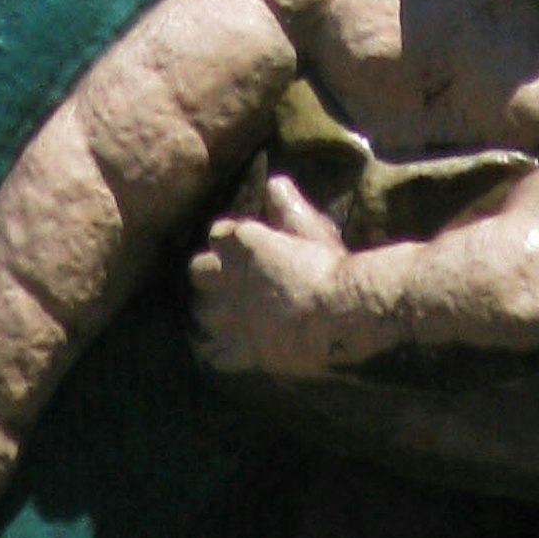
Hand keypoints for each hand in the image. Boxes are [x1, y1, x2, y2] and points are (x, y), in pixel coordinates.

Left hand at [186, 177, 362, 379]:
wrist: (341, 311)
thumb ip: (286, 205)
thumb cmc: (328, 264)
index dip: (229, 243)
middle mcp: (226, 276)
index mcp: (241, 241)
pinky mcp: (239, 349)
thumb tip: (273, 183)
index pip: (216, 234)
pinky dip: (217, 351)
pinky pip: (211, 354)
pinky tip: (229, 349)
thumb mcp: (309, 226)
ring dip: (211, 312)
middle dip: (209, 276)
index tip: (242, 249)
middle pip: (196, 271)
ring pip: (198, 313)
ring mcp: (229, 315)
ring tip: (226, 317)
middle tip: (229, 283)